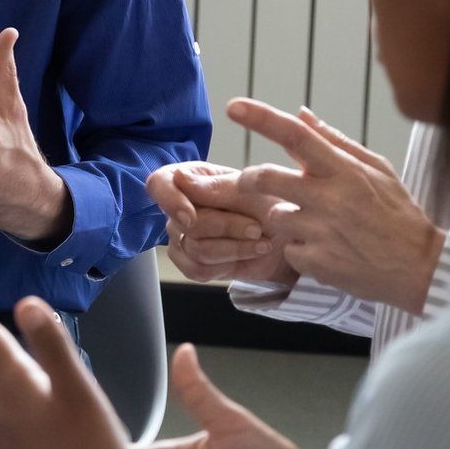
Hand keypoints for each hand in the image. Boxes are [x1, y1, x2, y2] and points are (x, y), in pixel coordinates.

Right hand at [147, 159, 295, 287]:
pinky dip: (231, 262)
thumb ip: (217, 187)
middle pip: (186, 224)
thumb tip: (181, 179)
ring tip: (260, 240)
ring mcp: (182, 237)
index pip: (159, 184)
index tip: (191, 216)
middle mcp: (179, 207)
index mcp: (190, 179)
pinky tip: (250, 253)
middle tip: (256, 227)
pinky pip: (199, 269)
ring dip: (235, 247)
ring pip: (195, 249)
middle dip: (227, 228)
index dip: (170, 200)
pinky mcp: (191, 263)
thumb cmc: (273, 206)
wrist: (289, 238)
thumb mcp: (253, 191)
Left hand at [227, 100, 444, 313]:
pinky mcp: (315, 262)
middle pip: (265, 178)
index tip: (234, 106)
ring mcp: (320, 231)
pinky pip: (289, 249)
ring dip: (286, 218)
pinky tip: (328, 250)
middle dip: (247, 179)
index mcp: (344, 170)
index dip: (261, 119)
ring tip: (319, 226)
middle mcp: (329, 198)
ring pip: (275, 216)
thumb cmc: (398, 214)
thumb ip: (336, 142)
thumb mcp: (377, 169)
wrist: (418, 268)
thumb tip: (301, 115)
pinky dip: (300, 248)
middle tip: (249, 182)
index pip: (296, 136)